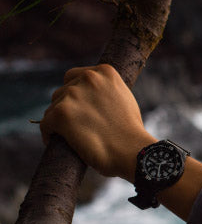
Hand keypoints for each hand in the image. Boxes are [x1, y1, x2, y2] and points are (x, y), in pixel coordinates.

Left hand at [40, 64, 157, 180]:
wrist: (133, 151)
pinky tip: (55, 142)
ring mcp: (73, 95)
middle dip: (68, 107)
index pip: (75, 76)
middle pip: (62, 91)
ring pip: (53, 107)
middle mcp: (88, 78)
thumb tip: (90, 96)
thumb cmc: (131, 132)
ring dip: (59, 121)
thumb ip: (106, 91)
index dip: (77, 94)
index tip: (81, 108)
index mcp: (105, 72)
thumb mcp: (124, 99)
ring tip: (72, 136)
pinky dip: (49, 134)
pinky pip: (45, 123)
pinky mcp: (61, 113)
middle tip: (78, 125)